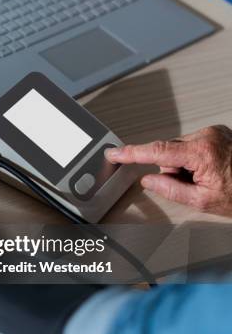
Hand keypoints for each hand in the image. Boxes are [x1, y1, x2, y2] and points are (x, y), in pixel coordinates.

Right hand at [105, 126, 231, 216]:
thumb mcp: (203, 201)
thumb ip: (170, 190)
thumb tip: (150, 180)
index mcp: (202, 152)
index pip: (156, 151)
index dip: (131, 153)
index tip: (115, 153)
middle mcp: (208, 136)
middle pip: (169, 151)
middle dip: (172, 170)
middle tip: (192, 186)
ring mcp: (214, 131)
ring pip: (180, 149)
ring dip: (184, 165)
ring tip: (205, 179)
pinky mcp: (218, 132)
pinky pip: (192, 145)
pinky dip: (193, 159)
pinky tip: (209, 171)